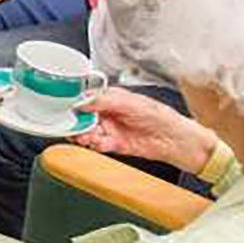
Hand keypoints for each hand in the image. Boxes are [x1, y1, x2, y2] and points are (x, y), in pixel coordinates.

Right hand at [72, 87, 215, 172]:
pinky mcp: (113, 144)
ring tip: (83, 135)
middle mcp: (108, 113)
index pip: (87, 97)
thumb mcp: (132, 103)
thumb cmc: (161, 117)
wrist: (176, 141)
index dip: (76, 101)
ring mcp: (110, 129)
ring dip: (82, 133)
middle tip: (72, 123)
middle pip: (83, 115)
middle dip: (76, 119)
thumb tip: (83, 100)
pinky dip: (93, 143)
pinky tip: (95, 142)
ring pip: (87, 130)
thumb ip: (105, 101)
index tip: (67, 105)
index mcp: (112, 98)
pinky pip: (96, 144)